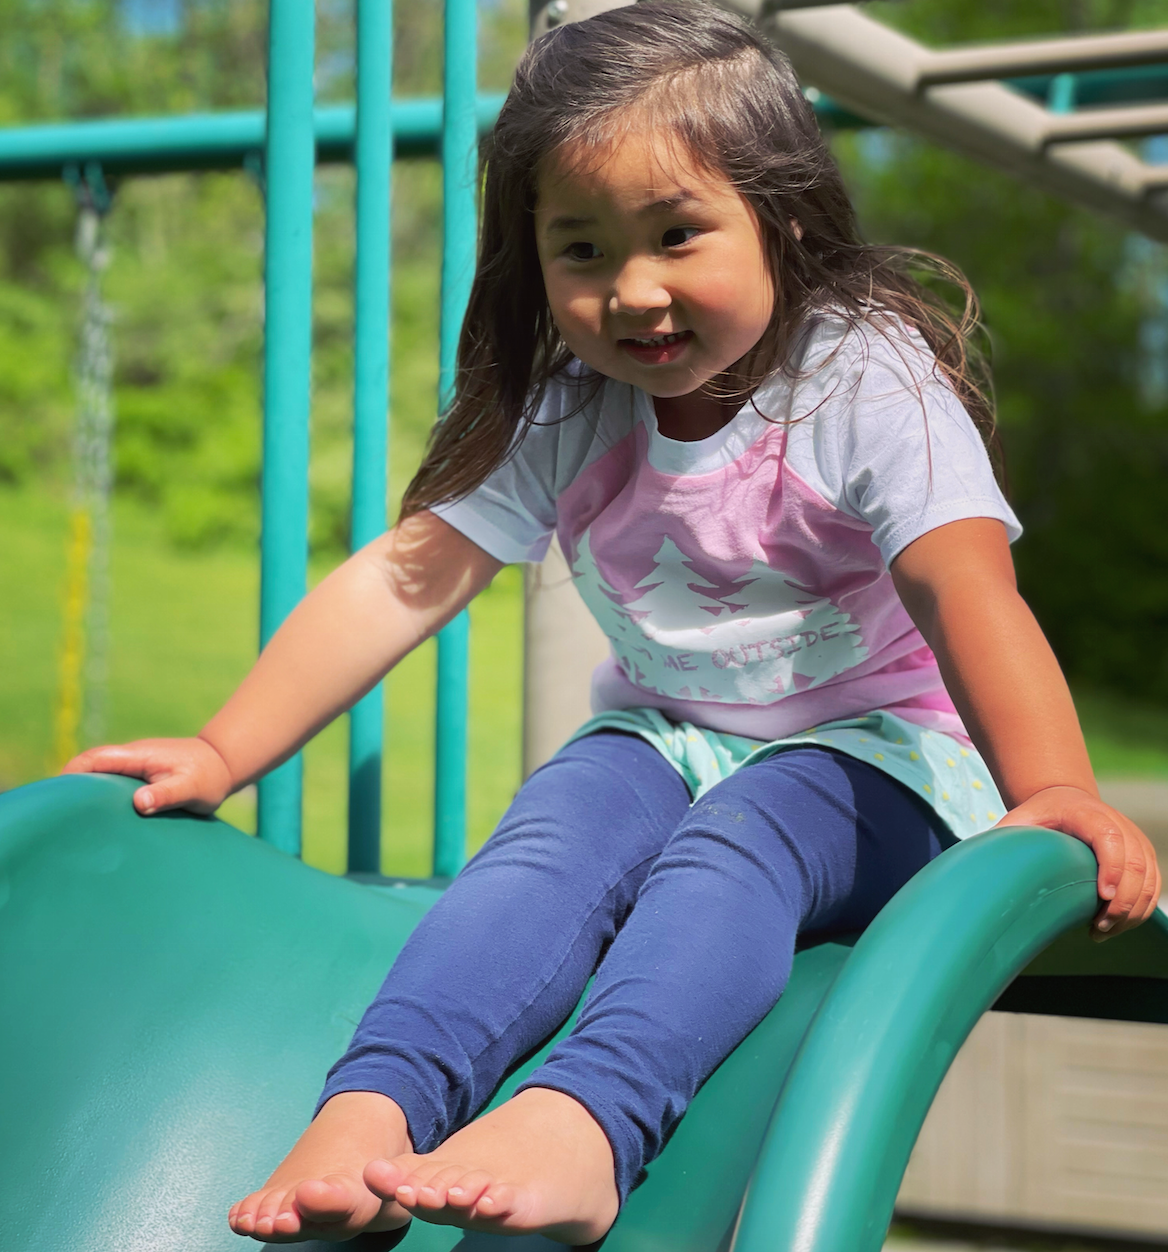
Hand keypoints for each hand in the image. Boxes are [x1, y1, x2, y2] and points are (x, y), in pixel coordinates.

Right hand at [61, 736, 234, 816]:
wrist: (223, 764)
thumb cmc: (208, 778)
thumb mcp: (192, 788)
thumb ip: (167, 794)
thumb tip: (139, 803)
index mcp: (138, 756)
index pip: (94, 759)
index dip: (71, 774)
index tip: (54, 795)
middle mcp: (131, 758)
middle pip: (89, 767)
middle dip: (70, 786)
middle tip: (53, 815)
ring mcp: (134, 766)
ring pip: (99, 776)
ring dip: (84, 792)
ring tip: (67, 822)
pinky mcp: (139, 776)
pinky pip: (111, 783)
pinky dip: (99, 796)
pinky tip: (94, 819)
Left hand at [997, 785, 1161, 940]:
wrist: (1065, 799)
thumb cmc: (1041, 813)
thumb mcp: (1021, 818)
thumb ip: (1007, 836)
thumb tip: (981, 861)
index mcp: (1088, 814)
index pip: (1110, 837)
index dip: (1112, 867)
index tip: (1102, 895)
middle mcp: (1119, 824)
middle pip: (1136, 863)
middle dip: (1123, 900)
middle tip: (1099, 927)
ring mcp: (1135, 840)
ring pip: (1149, 878)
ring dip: (1133, 910)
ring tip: (1103, 931)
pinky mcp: (1143, 855)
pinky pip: (1154, 885)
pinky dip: (1142, 909)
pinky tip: (1117, 926)